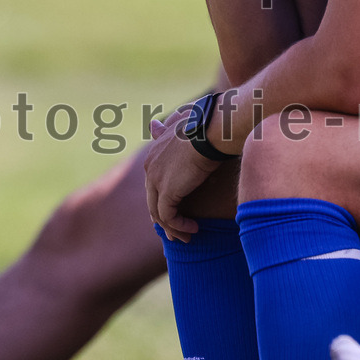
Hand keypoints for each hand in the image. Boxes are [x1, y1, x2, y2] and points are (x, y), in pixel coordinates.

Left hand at [145, 107, 219, 241]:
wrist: (209, 130)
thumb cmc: (204, 126)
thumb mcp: (181, 125)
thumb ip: (167, 129)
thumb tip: (153, 123)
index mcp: (153, 153)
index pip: (153, 183)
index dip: (162, 199)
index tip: (175, 211)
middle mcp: (150, 167)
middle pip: (153, 200)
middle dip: (164, 218)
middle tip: (177, 231)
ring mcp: (156, 180)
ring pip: (158, 213)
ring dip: (173, 227)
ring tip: (186, 236)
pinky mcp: (166, 192)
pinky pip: (168, 218)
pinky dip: (179, 226)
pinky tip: (193, 229)